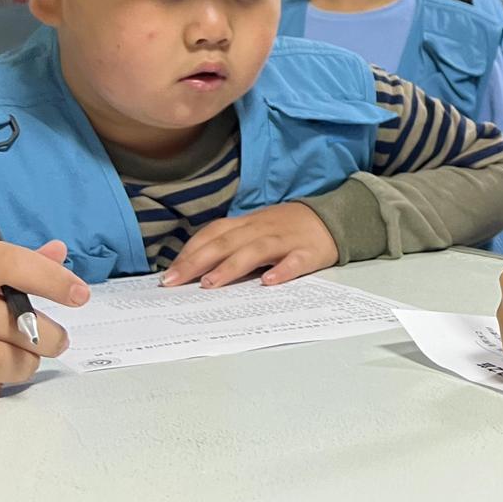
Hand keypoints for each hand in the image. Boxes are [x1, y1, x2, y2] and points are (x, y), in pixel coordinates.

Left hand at [161, 201, 337, 287]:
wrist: (334, 217)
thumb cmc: (288, 228)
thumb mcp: (258, 228)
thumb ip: (232, 243)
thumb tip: (196, 268)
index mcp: (248, 223)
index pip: (213, 234)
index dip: (190, 252)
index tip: (168, 274)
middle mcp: (262, 229)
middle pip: (226, 242)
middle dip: (197, 262)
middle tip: (174, 282)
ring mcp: (285, 240)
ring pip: (255, 250)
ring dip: (231, 266)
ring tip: (210, 284)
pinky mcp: (309, 252)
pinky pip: (295, 261)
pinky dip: (281, 271)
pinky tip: (268, 282)